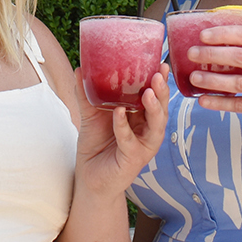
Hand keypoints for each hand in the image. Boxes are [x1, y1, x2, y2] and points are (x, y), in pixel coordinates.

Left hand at [71, 67, 168, 198]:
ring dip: (153, 108)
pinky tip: (119, 113)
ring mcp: (143, 145)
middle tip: (158, 75)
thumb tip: (79, 69)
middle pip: (161, 108)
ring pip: (155, 125)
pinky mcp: (132, 159)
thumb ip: (87, 94)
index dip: (159, 81)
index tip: (160, 63)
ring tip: (148, 93)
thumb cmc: (96, 144)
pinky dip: (124, 126)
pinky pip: (130, 141)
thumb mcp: (91, 115)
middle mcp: (147, 130)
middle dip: (162, 91)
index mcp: (142, 116)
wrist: (88, 177)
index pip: (155, 95)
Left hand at [188, 25, 241, 136]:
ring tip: (194, 77)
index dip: (223, 34)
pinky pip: (241, 105)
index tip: (203, 35)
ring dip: (213, 80)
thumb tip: (214, 40)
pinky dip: (220, 103)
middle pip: (240, 57)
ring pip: (239, 82)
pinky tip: (204, 100)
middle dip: (213, 54)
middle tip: (192, 53)